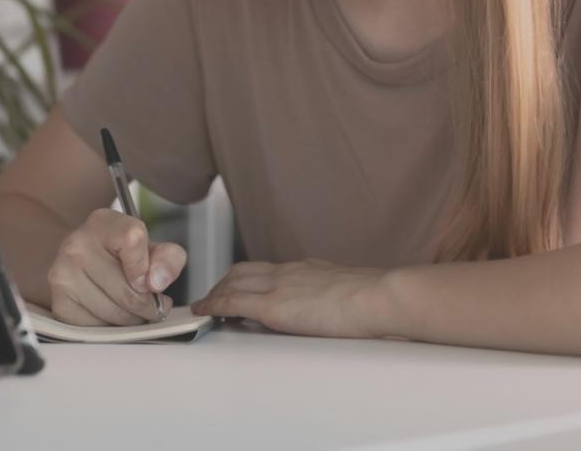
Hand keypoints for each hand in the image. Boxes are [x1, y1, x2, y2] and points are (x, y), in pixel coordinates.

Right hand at [45, 207, 185, 325]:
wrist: (86, 266)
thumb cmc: (123, 258)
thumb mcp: (152, 249)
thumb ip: (169, 258)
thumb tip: (157, 282)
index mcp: (103, 223)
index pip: (133, 239)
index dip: (147, 266)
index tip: (149, 280)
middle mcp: (76, 245)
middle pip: (127, 291)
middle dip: (147, 305)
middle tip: (152, 306)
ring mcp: (63, 275)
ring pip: (114, 313)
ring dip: (131, 319)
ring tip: (132, 310)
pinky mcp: (59, 304)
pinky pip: (98, 328)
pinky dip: (111, 328)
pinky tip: (112, 314)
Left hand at [190, 258, 388, 338]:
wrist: (378, 296)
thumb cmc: (374, 300)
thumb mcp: (348, 292)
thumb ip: (334, 297)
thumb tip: (338, 309)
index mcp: (307, 269)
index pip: (268, 269)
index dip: (247, 277)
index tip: (239, 286)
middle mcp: (288, 272)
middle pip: (244, 271)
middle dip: (224, 283)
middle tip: (213, 296)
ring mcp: (278, 286)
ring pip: (233, 282)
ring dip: (215, 292)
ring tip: (205, 306)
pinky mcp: (272, 306)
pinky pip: (232, 301)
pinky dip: (213, 304)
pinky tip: (203, 311)